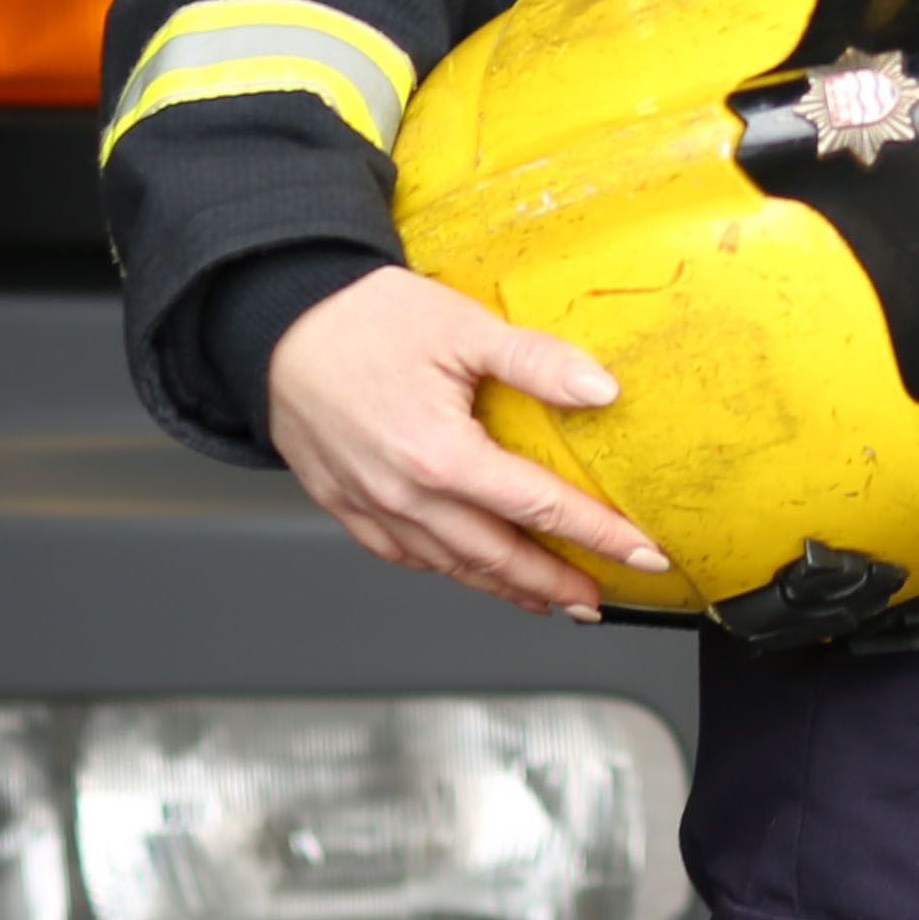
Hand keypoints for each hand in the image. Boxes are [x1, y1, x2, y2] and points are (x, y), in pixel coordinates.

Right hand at [264, 265, 667, 620]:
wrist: (276, 324)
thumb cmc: (365, 320)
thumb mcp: (464, 326)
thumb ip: (536, 362)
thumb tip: (602, 389)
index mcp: (439, 455)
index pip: (539, 506)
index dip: (598, 535)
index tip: (642, 554)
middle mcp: (403, 495)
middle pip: (497, 556)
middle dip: (556, 583)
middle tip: (600, 598)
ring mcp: (371, 507)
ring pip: (451, 565)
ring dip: (505, 587)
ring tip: (550, 600)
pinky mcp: (345, 505)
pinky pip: (405, 555)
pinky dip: (448, 570)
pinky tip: (474, 570)